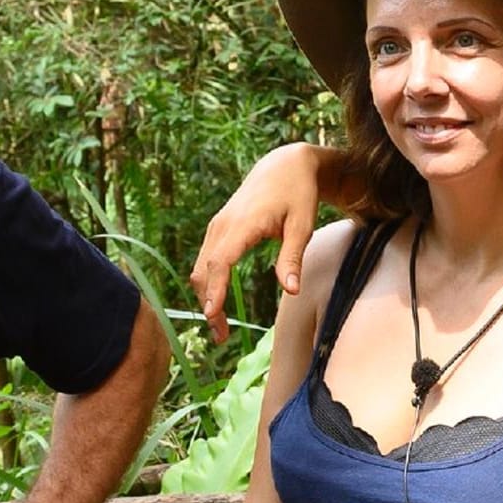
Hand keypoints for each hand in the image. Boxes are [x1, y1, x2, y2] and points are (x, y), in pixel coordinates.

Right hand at [190, 143, 322, 342]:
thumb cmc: (297, 195)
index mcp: (243, 224)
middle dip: (208, 304)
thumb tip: (290, 291)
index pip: (220, 262)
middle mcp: (222, 225)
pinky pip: (205, 260)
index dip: (215, 290)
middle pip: (203, 270)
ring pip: (200, 267)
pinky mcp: (217, 228)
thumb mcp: (302, 226)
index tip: (212, 315)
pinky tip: (217, 302)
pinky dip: (207, 283)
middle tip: (221, 336)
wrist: (283, 166)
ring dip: (206, 296)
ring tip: (220, 327)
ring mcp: (216, 226)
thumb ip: (292, 258)